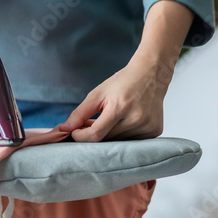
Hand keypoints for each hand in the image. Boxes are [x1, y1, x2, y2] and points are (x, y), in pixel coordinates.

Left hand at [56, 0, 194, 141]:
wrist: (151, 74)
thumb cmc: (122, 83)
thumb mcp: (97, 94)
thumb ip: (79, 113)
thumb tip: (62, 130)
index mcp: (120, 107)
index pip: (95, 134)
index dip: (81, 136)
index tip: (74, 133)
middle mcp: (136, 119)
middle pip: (106, 140)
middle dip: (94, 135)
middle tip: (89, 124)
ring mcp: (147, 127)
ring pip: (119, 143)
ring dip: (109, 136)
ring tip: (109, 120)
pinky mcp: (155, 131)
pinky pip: (132, 142)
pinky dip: (123, 136)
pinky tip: (125, 122)